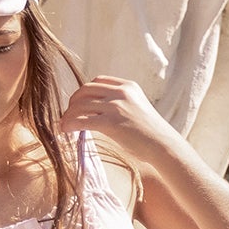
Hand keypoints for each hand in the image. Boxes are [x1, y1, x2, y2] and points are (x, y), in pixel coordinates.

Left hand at [57, 77, 186, 169]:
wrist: (164, 147)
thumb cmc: (152, 134)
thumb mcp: (138, 109)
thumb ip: (120, 104)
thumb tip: (96, 111)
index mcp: (129, 86)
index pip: (98, 80)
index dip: (84, 91)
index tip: (79, 103)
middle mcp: (122, 92)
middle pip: (85, 89)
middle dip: (73, 102)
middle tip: (68, 115)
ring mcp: (116, 106)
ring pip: (80, 105)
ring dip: (68, 115)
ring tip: (63, 125)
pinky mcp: (111, 122)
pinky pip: (81, 120)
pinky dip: (69, 124)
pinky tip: (65, 130)